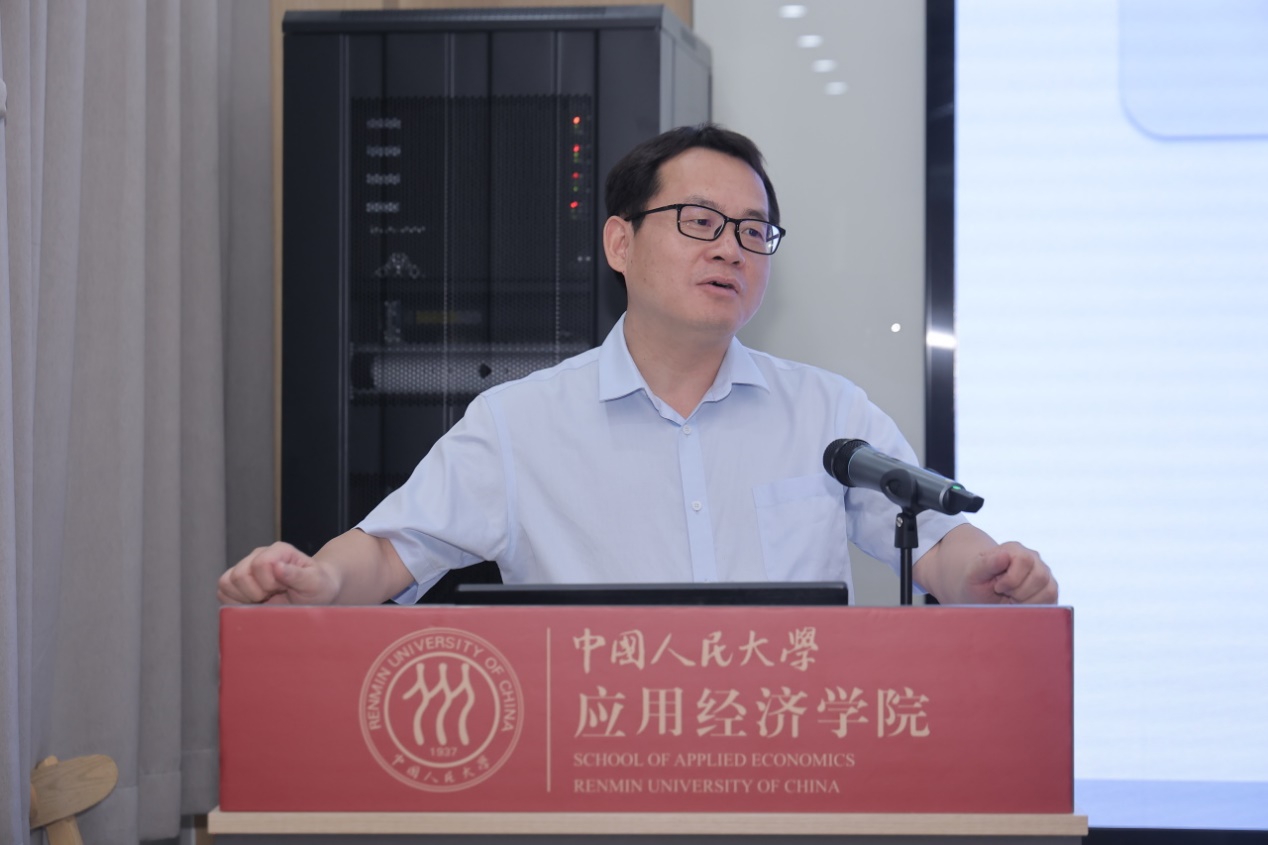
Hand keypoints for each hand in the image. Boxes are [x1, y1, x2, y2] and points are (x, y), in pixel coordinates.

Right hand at [217, 541, 340, 604]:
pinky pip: (222, 592)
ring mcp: (246, 568)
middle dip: (256, 593)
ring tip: (264, 600)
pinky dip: (235, 603)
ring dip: (244, 598)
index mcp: (278, 551)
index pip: (259, 565)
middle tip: (273, 596)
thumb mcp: (315, 583)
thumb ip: (298, 575)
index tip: (283, 589)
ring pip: (226, 583)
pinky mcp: (237, 583)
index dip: (269, 583)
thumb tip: (276, 566)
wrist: (315, 594)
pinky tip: (254, 604)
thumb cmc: (317, 587)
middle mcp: (258, 555)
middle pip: (239, 574)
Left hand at [962, 541, 1057, 604]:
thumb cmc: (977, 582)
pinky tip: (1020, 605)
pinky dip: (1035, 608)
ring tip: (1011, 599)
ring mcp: (1044, 574)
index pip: (1025, 560)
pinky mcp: (1049, 590)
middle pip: (1040, 576)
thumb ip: (986, 563)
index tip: (998, 587)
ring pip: (1049, 590)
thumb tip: (1005, 556)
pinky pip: (1052, 600)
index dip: (1012, 579)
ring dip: (1027, 601)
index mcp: (1014, 550)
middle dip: (1019, 592)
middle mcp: (1033, 559)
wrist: (982, 592)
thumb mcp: (974, 573)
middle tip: (1005, 594)